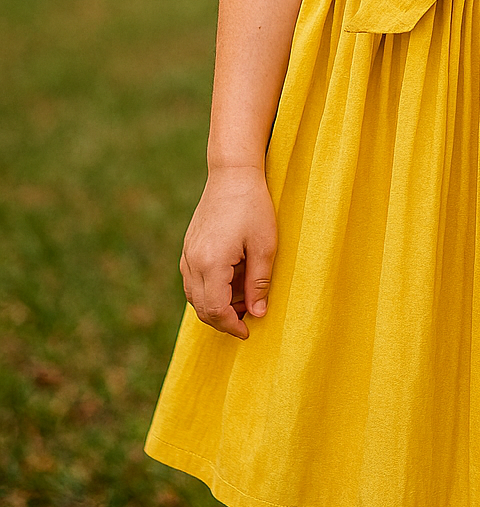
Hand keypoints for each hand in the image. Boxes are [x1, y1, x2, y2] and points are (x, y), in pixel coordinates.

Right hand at [180, 166, 277, 338]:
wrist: (232, 174)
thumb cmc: (253, 206)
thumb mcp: (265, 246)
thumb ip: (259, 284)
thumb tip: (257, 314)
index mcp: (211, 263)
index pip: (215, 310)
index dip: (231, 326)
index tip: (248, 331)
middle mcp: (192, 261)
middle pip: (201, 308)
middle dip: (224, 319)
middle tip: (248, 317)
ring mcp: (187, 253)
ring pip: (194, 296)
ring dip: (216, 305)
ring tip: (244, 296)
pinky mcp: (188, 246)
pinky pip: (193, 280)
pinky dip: (209, 289)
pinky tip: (231, 280)